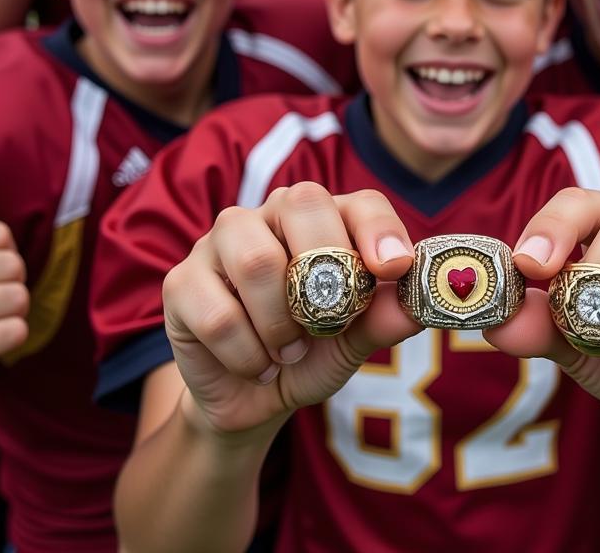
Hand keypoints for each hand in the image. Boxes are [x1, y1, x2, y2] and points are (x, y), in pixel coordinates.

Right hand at [162, 183, 419, 437]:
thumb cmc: (311, 353)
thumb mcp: (355, 341)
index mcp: (324, 218)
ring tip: (290, 351)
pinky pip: (220, 315)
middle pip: (302, 205)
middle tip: (328, 324)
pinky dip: (249, 356)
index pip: (360, 202)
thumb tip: (417, 305)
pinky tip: (257, 365)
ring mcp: (220, 241)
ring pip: (257, 261)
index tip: (393, 269)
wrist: (252, 398)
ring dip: (283, 325)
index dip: (380, 230)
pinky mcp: (182, 281)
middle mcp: (271, 215)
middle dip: (325, 272)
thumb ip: (384, 318)